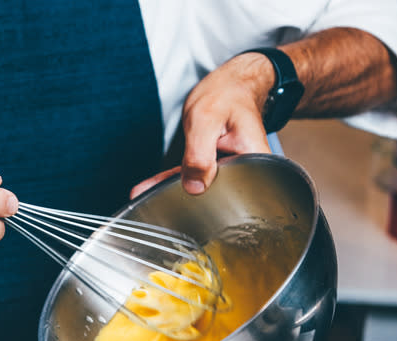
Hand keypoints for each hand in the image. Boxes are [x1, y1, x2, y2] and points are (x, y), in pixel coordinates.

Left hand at [130, 52, 274, 198]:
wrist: (231, 85)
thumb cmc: (226, 95)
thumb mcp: (207, 120)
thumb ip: (200, 155)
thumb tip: (194, 186)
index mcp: (254, 160)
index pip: (234, 191)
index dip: (207, 200)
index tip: (178, 200)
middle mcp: (247, 170)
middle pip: (214, 193)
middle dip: (182, 198)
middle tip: (149, 199)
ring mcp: (230, 169)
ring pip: (199, 185)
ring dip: (170, 190)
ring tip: (142, 196)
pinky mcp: (214, 166)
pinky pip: (192, 175)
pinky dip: (171, 179)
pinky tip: (149, 187)